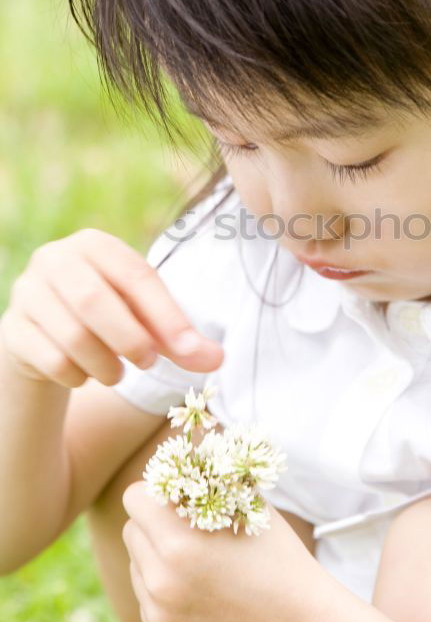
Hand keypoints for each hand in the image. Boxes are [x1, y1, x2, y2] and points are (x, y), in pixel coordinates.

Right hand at [0, 228, 222, 388]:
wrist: (46, 339)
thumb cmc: (109, 321)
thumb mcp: (148, 323)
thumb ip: (182, 340)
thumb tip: (218, 360)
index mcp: (96, 244)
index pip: (136, 275)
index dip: (166, 315)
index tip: (188, 350)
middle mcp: (55, 258)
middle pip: (94, 300)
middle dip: (129, 338)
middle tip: (149, 362)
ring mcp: (27, 292)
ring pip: (71, 335)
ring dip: (105, 365)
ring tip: (117, 373)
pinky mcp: (13, 329)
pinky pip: (50, 360)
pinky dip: (77, 376)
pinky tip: (85, 375)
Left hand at [121, 480, 322, 621]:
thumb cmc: (276, 554)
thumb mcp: (247, 505)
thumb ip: (208, 479)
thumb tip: (183, 450)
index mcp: (179, 544)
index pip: (134, 498)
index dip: (156, 491)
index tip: (175, 497)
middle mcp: (161, 582)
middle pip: (131, 530)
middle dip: (154, 524)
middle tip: (188, 529)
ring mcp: (159, 616)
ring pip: (137, 565)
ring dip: (157, 558)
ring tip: (200, 564)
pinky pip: (147, 599)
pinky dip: (165, 592)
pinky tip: (201, 593)